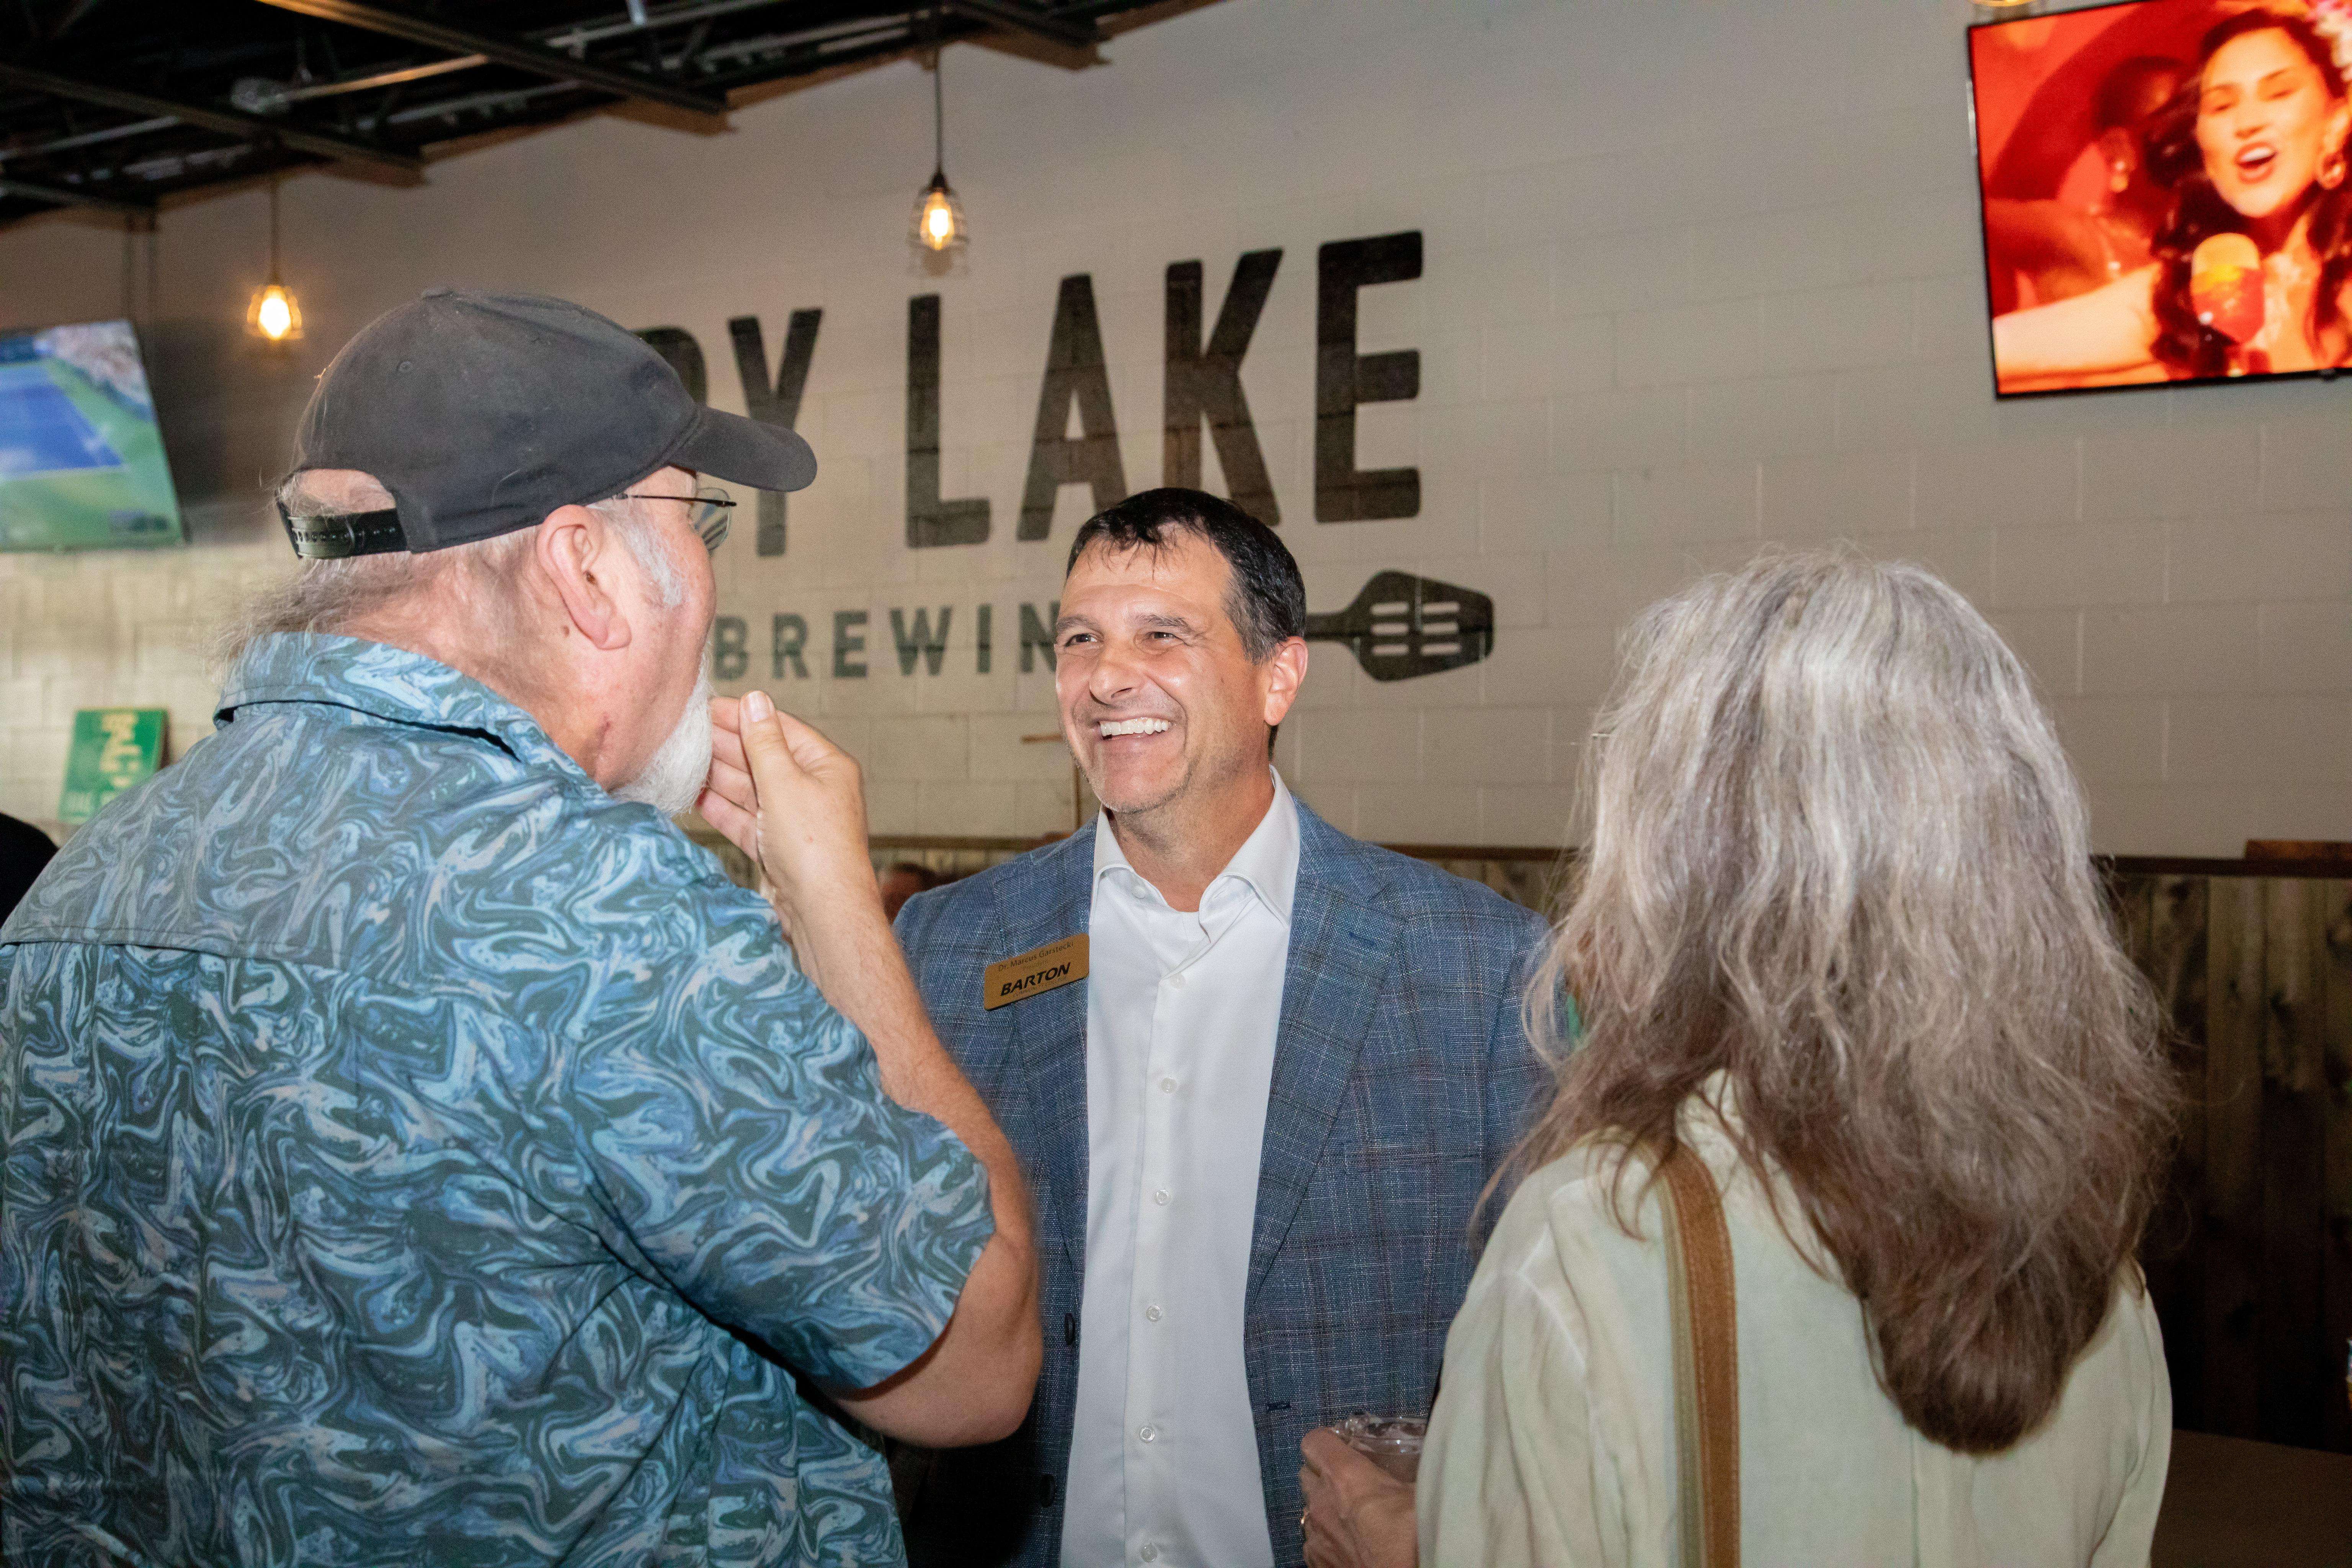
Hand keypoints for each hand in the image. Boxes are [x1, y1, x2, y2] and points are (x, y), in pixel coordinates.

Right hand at [700, 690, 879, 938]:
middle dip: (725, 746)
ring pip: (750, 790)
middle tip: (684, 733)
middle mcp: (812, 789)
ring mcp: (793, 820)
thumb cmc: (814, 845)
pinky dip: (721, 809)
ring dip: (717, 776)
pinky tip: (694, 797)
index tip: (706, 708)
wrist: (823, 912)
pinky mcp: (776, 847)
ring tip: (681, 761)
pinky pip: (745, 820)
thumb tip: (755, 699)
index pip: (779, 729)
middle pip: (762, 758)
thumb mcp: (784, 782)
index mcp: (825, 765)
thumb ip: (763, 742)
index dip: (743, 717)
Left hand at [1300, 1428, 1417, 1567]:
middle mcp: (1321, 1503)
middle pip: (1307, 1474)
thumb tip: (1426, 1461)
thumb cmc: (1413, 1538)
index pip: (1315, 1441)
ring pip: (1309, 1509)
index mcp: (1344, 1476)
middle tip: (1353, 1482)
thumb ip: (1408, 1472)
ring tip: (1353, 1517)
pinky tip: (1349, 1544)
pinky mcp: (1316, 1562)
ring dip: (1326, 1508)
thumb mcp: (1421, 1494)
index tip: (1344, 1447)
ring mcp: (1315, 1536)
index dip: (1328, 1441)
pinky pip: (1313, 1541)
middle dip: (1325, 1473)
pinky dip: (1327, 1538)